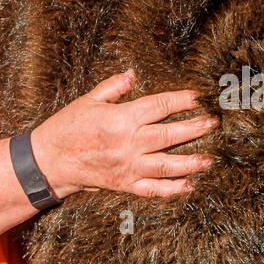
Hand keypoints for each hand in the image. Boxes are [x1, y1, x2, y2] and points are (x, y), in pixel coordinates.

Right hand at [30, 68, 216, 198]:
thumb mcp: (88, 100)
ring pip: (166, 165)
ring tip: (210, 159)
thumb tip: (132, 72)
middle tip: (214, 122)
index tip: (198, 96)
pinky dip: (172, 189)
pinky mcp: (125, 184)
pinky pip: (153, 190)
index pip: (158, 106)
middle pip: (169, 135)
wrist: (50, 160)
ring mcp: (128, 166)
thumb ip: (113, 86)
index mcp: (121, 118)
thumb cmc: (68, 126)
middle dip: (195, 128)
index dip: (181, 100)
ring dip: (191, 162)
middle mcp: (128, 143)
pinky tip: (189, 185)